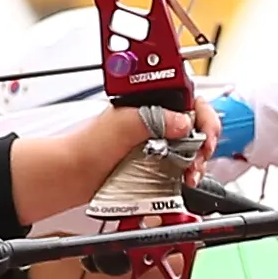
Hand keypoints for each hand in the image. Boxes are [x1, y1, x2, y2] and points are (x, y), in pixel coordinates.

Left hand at [6, 101, 205, 228]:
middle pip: (196, 124)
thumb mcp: (123, 124)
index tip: (203, 135)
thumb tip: (184, 122)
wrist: (73, 176)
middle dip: (204, 140)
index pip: (190, 100)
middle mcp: (155, 118)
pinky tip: (184, 178)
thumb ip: (155, 118)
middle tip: (200, 155)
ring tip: (191, 171)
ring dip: (198, 159)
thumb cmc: (87, 146)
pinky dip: (188, 172)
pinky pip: (182, 165)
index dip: (203, 116)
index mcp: (149, 100)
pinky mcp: (156, 162)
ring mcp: (157, 141)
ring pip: (192, 146)